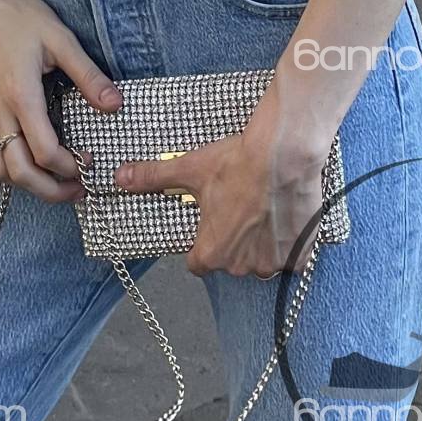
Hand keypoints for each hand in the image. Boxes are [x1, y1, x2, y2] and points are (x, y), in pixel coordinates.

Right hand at [0, 0, 123, 203]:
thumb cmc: (20, 16)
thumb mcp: (61, 39)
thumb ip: (88, 75)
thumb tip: (115, 105)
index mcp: (20, 94)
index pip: (44, 152)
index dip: (69, 167)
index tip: (89, 163)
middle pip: (18, 173)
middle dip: (50, 190)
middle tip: (76, 190)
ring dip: (26, 183)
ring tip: (53, 180)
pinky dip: (8, 166)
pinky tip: (29, 157)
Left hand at [112, 82, 334, 279]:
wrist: (285, 153)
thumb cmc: (237, 163)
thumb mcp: (190, 168)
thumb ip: (153, 178)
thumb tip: (121, 178)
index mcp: (212, 253)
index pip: (198, 262)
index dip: (202, 242)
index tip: (211, 222)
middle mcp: (242, 267)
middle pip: (232, 261)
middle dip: (234, 240)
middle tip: (240, 206)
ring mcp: (274, 263)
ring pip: (262, 259)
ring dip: (262, 242)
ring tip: (264, 208)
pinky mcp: (300, 255)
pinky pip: (291, 256)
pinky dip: (290, 241)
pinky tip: (285, 215)